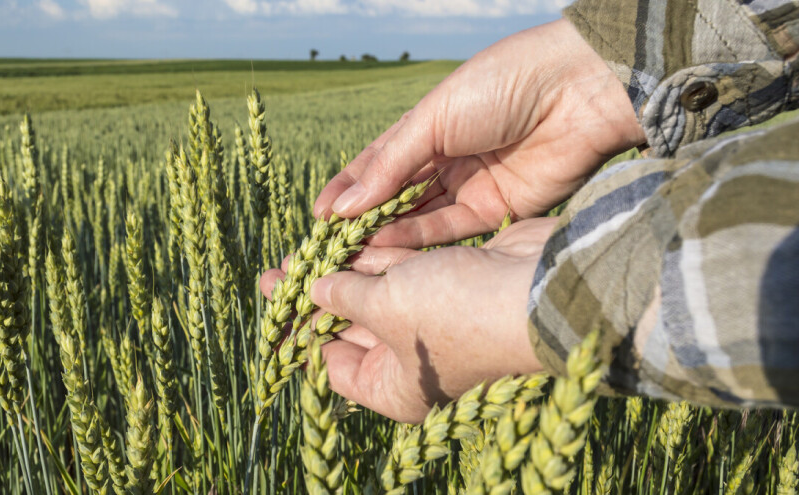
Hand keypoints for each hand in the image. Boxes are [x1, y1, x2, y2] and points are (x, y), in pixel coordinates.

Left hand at [260, 217, 558, 422]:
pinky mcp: (452, 288)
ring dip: (347, 269)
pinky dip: (381, 255)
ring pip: (378, 295)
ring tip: (309, 245)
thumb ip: (341, 296)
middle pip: (350, 327)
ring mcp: (435, 324)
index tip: (273, 299)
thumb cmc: (453, 313)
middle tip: (282, 267)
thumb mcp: (383, 307)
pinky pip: (405, 272)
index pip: (331, 364)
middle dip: (317, 294)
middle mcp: (414, 362)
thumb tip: (312, 291)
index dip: (298, 331)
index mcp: (395, 388)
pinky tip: (351, 235)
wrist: (535, 288)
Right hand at [314, 19, 643, 248]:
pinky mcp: (499, 211)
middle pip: (397, 197)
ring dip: (387, 236)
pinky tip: (389, 249)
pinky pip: (452, 230)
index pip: (379, 164)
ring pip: (421, 218)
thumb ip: (391, 164)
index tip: (319, 214)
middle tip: (331, 246)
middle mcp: (447, 159)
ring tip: (352, 254)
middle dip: (364, 220)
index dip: (349, 188)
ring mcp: (472, 186)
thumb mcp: (433, 119)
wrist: (577, 90)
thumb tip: (344, 204)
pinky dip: (420, 240)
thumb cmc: (500, 85)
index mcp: (428, 127)